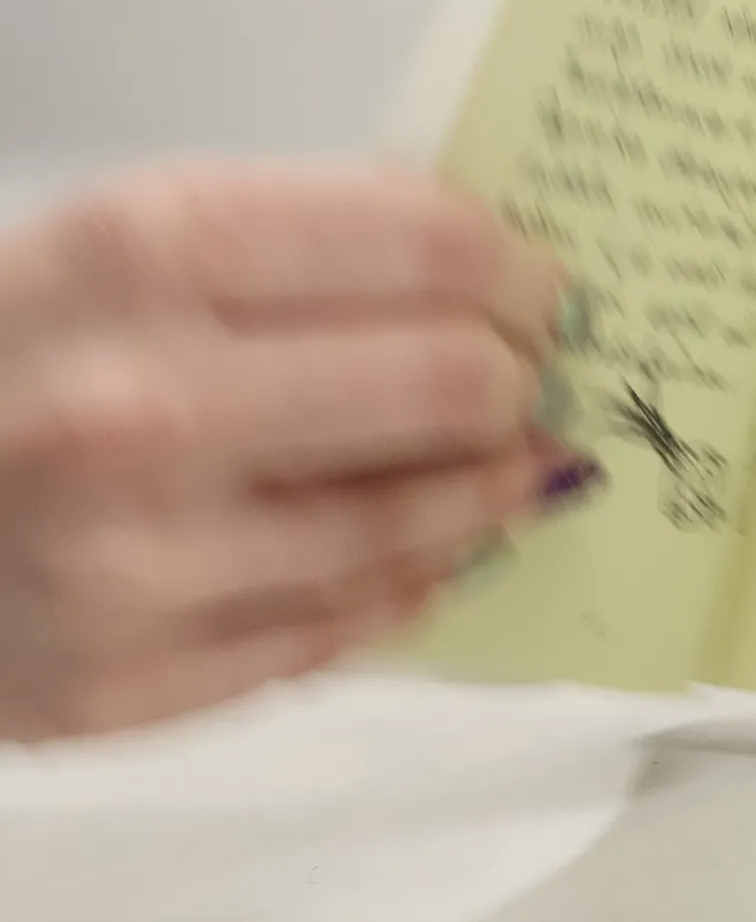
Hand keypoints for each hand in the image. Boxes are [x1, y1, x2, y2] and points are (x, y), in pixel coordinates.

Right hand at [0, 162, 569, 740]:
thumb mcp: (125, 236)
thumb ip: (303, 241)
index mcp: (147, 249)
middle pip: (452, 384)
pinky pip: (339, 630)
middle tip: (526, 372)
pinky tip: (431, 545)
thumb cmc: (7, 345)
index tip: (537, 284)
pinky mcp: (119, 684)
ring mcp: (128, 562)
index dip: (517, 267)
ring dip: (491, 484)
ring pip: (417, 523)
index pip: (431, 245)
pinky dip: (410, 579)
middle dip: (516, 376)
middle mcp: (139, 405)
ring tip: (511, 459)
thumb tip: (493, 268)